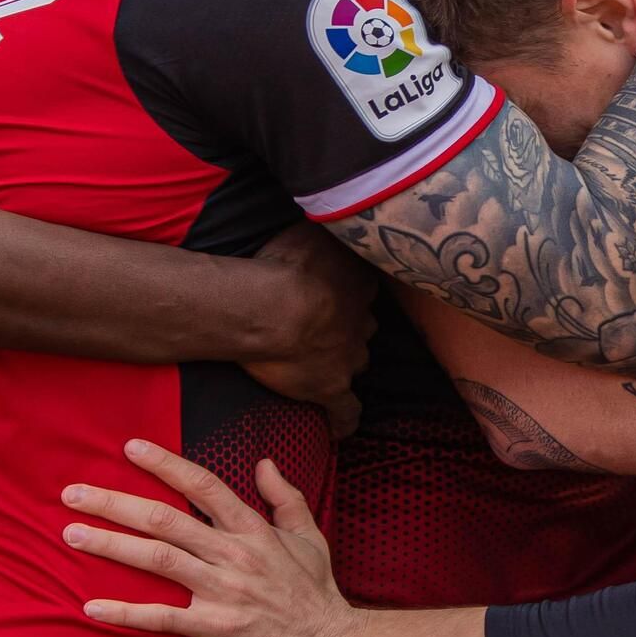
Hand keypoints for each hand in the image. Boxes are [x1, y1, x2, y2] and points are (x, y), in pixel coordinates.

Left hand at [64, 439, 357, 636]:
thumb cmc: (316, 590)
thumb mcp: (309, 534)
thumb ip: (285, 496)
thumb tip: (265, 462)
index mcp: (252, 529)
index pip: (203, 485)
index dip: (165, 464)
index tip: (131, 448)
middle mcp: (233, 554)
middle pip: (165, 519)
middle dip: (115, 503)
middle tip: (74, 492)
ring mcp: (223, 591)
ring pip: (157, 560)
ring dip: (111, 545)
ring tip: (72, 533)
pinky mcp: (216, 628)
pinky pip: (163, 618)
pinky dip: (126, 612)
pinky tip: (92, 606)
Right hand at [244, 224, 376, 436]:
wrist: (271, 307)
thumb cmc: (284, 262)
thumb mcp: (308, 230)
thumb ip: (321, 227)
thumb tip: (327, 207)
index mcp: (357, 282)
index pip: (364, 287)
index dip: (351, 291)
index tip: (339, 292)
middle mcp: (361, 320)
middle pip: (364, 326)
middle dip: (350, 326)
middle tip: (325, 325)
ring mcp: (348, 357)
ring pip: (356, 361)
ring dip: (344, 360)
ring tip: (325, 364)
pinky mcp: (330, 388)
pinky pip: (346, 411)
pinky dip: (344, 420)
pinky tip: (341, 429)